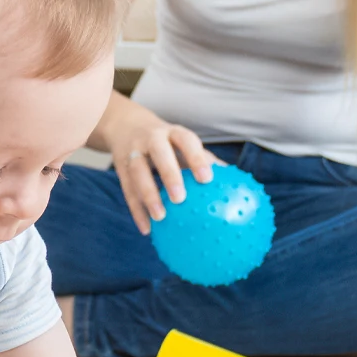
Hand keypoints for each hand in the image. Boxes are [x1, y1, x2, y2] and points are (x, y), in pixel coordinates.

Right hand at [102, 100, 214, 234]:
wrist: (126, 126)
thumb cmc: (168, 141)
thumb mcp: (184, 144)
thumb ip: (206, 160)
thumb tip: (237, 183)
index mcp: (172, 133)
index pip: (186, 141)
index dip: (196, 159)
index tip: (208, 179)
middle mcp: (151, 139)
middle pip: (159, 154)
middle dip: (169, 175)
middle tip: (180, 199)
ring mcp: (133, 152)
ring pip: (138, 173)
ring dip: (148, 195)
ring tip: (160, 217)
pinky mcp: (120, 167)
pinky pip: (127, 190)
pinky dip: (136, 210)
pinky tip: (147, 230)